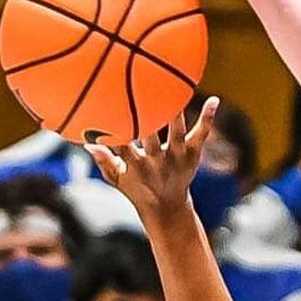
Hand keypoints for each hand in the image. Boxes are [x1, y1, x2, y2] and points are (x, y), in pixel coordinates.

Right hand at [87, 102, 217, 221]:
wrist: (166, 207)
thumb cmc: (137, 188)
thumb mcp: (116, 178)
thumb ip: (103, 161)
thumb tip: (86, 143)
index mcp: (135, 165)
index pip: (123, 145)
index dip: (116, 131)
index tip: (108, 111)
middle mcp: (157, 161)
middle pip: (151, 139)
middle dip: (148, 122)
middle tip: (144, 98)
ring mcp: (177, 157)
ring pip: (177, 133)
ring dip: (176, 115)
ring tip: (177, 93)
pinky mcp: (192, 154)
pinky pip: (201, 134)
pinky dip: (207, 118)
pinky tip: (214, 100)